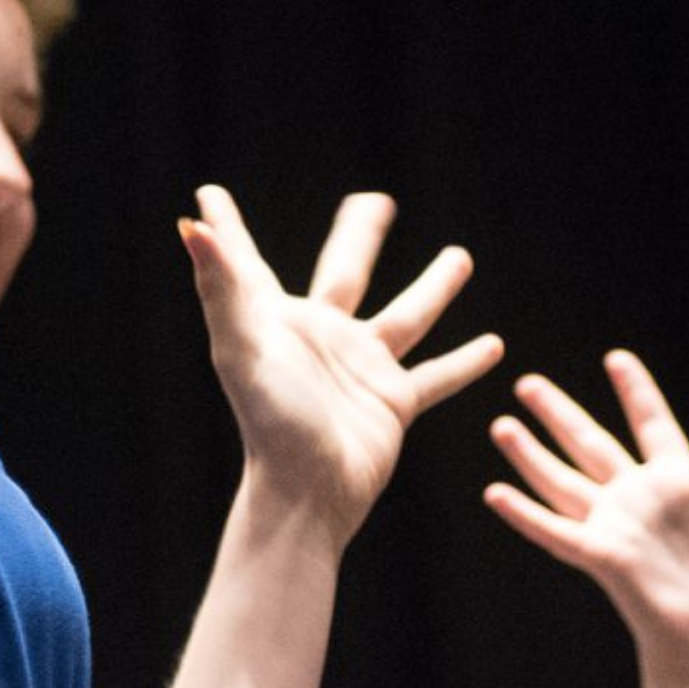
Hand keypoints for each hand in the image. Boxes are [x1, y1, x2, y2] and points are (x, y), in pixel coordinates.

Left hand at [177, 186, 503, 537]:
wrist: (309, 494)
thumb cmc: (270, 422)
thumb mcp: (242, 347)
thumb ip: (221, 285)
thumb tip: (193, 226)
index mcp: (276, 321)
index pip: (246, 262)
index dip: (227, 229)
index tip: (209, 194)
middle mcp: (321, 338)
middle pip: (345, 271)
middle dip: (359, 235)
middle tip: (375, 201)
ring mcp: (361, 368)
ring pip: (408, 315)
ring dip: (435, 287)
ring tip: (461, 255)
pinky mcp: (394, 402)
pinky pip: (437, 375)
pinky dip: (465, 362)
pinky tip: (495, 345)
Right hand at [482, 352, 688, 675]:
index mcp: (680, 486)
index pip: (653, 425)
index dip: (636, 392)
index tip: (616, 359)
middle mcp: (640, 500)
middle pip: (592, 445)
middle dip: (560, 414)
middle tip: (527, 382)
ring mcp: (616, 528)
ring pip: (564, 480)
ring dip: (532, 454)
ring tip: (501, 424)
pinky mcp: (602, 557)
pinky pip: (555, 531)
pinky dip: (525, 514)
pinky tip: (496, 494)